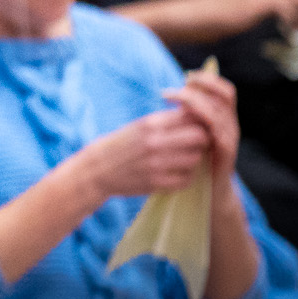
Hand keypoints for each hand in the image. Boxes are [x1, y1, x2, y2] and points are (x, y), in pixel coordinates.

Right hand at [78, 107, 211, 200]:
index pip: (191, 117)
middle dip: (201, 141)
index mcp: (149, 123)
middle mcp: (154, 141)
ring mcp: (156, 163)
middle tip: (195, 145)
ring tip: (184, 159)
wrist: (97, 169)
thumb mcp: (139, 126)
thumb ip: (166, 121)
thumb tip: (197, 116)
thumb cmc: (122, 144)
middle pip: (199, 137)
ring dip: (193, 159)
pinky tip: (176, 173)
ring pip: (195, 159)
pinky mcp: (156, 183)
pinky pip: (186, 179)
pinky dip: (185, 177)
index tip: (196, 128)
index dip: (198, 123)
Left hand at [164, 67, 240, 186]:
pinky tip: (187, 116)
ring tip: (174, 98)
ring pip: (220, 112)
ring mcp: (230, 139)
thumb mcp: (189, 133)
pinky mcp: (226, 154)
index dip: (208, 79)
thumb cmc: (194, 159)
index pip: (224, 90)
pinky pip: (220, 134)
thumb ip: (186, 115)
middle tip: (178, 85)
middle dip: (203, 85)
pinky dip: (205, 123)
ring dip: (196, 101)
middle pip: (225, 96)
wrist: (208, 192)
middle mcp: (230, 125)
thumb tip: (172, 92)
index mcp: (223, 117)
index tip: (187, 75)